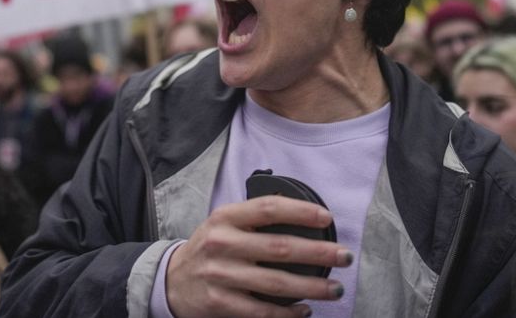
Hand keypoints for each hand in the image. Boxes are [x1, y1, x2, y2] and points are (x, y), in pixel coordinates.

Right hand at [166, 195, 351, 317]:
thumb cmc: (207, 249)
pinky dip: (288, 313)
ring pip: (276, 283)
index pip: (268, 208)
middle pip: (280, 247)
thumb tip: (302, 213)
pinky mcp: (219, 302)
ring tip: (334, 289)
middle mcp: (221, 243)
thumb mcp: (222, 224)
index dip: (301, 212)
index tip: (327, 218)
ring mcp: (220, 274)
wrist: (171, 281)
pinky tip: (304, 310)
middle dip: (318, 253)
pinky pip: (262, 311)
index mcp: (225, 218)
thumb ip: (253, 218)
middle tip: (344, 256)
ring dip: (311, 287)